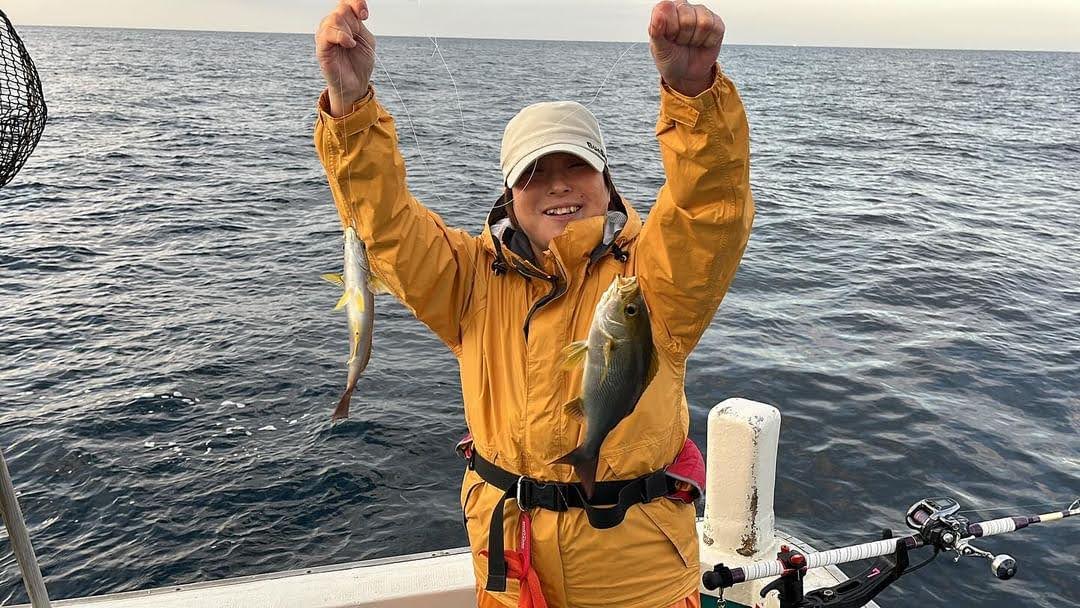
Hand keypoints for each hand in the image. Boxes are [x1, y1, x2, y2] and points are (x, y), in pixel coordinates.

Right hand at [316, 0, 376, 116]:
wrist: (356, 84)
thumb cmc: (360, 63)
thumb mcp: (367, 41)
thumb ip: (360, 26)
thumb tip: (353, 16)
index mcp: (345, 23)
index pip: (346, 3)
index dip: (356, 3)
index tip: (365, 15)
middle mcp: (332, 26)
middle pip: (341, 10)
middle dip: (354, 22)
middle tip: (356, 38)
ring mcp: (325, 36)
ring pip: (333, 19)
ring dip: (347, 30)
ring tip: (351, 44)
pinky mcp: (321, 48)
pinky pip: (326, 34)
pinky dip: (341, 36)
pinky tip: (348, 44)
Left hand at [648, 0, 724, 96]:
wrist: (686, 73)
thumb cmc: (670, 57)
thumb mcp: (658, 48)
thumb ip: (656, 30)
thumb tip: (658, 13)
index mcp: (665, 10)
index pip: (668, 9)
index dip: (670, 28)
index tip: (668, 38)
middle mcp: (683, 7)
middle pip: (688, 19)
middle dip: (683, 37)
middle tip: (680, 42)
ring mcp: (701, 13)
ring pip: (704, 23)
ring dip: (696, 39)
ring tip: (690, 42)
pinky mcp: (716, 22)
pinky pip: (716, 29)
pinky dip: (708, 42)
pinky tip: (701, 43)